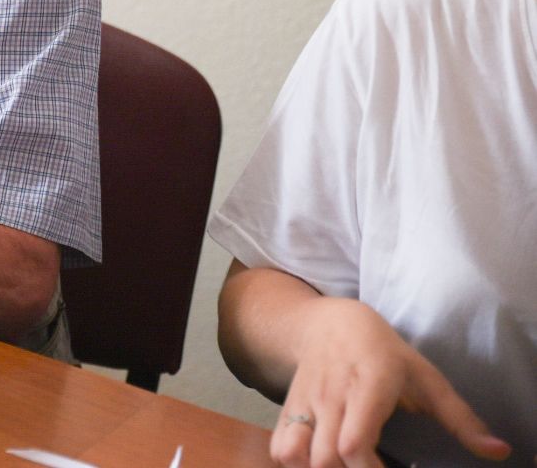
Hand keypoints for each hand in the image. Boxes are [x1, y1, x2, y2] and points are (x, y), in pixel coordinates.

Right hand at [272, 297, 510, 467]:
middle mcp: (331, 396)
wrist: (329, 323)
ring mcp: (305, 402)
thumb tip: (497, 451)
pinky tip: (318, 465)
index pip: (354, 442)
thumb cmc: (384, 352)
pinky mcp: (288, 408)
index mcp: (368, 386)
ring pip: (294, 454)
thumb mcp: (426, 377)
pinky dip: (293, 463)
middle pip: (326, 458)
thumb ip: (461, 418)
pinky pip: (279, 446)